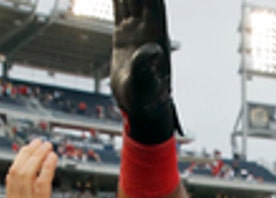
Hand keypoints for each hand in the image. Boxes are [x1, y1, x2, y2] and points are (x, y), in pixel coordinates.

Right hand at [4, 139, 70, 197]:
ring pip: (26, 173)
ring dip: (38, 156)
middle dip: (27, 154)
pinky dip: (47, 166)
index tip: (30, 152)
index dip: (20, 163)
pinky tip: (54, 158)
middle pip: (15, 172)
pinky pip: (41, 182)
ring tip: (48, 146)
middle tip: (39, 143)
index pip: (11, 180)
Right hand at [111, 0, 181, 143]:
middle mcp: (148, 26)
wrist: (144, 109)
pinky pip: (120, 7)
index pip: (152, 1)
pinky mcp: (125, 35)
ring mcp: (137, 29)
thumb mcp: (144, 86)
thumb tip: (152, 50)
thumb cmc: (147, 101)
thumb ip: (147, 68)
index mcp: (155, 34)